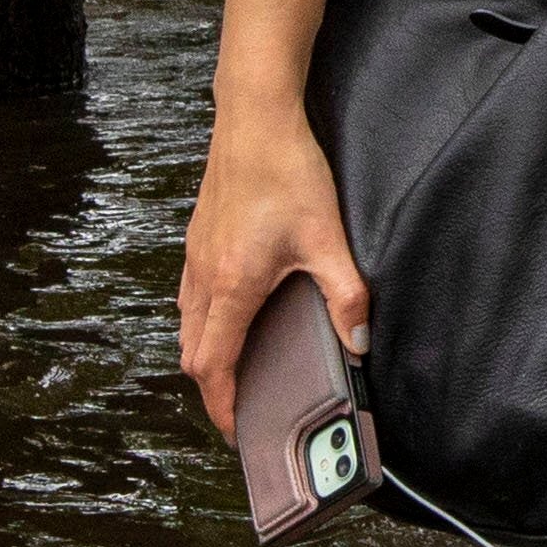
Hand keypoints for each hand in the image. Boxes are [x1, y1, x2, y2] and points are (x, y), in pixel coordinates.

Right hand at [178, 108, 369, 440]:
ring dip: (207, 354)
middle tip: (241, 406)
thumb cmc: (287, 171)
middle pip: (193, 353)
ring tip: (238, 370)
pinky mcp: (198, 238)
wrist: (254, 117)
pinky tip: (231, 315)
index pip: (214, 365)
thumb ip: (346, 295)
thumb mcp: (327, 237)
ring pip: (187, 325)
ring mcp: (195, 256)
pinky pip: (189, 297)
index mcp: (231, 285)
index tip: (237, 428)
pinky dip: (204, 322)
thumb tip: (359, 341)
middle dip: (214, 388)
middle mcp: (204, 276)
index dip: (222, 404)